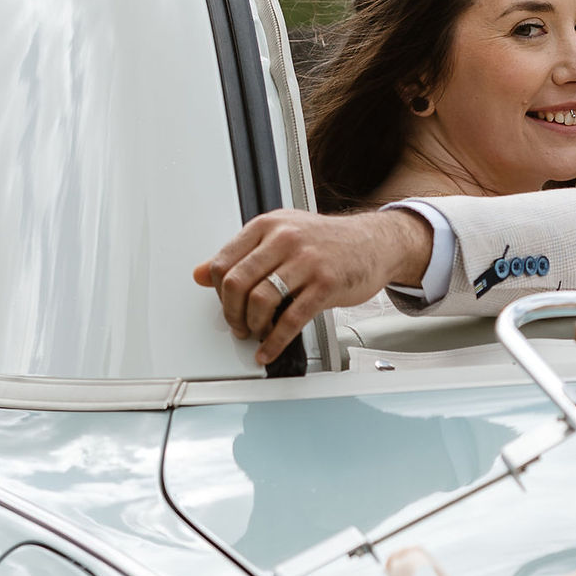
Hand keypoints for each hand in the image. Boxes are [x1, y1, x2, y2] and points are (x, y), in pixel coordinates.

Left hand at [193, 208, 432, 368]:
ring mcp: (306, 261)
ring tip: (256, 334)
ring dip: (252, 326)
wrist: (374, 243)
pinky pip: (291, 319)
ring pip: (260, 300)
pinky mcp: (326, 284)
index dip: (218, 291)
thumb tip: (201, 274)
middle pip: (237, 282)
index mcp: (268, 226)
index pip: (224, 261)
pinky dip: (274, 342)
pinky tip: (269, 350)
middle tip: (237, 326)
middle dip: (231, 313)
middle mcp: (285, 239)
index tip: (225, 304)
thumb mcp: (280, 235)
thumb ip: (242, 254)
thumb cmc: (328, 242)